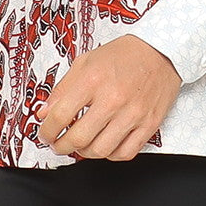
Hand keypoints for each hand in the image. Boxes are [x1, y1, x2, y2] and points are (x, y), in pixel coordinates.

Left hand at [36, 34, 180, 160]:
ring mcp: (133, 113)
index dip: (46, 130)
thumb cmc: (123, 55)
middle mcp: (113, 98)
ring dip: (84, 152)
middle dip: (61, 146)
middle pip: (78, 138)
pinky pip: (125, 153)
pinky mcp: (149, 124)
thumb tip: (44, 113)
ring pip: (100, 150)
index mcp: (93, 79)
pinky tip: (105, 144)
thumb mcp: (86, 61)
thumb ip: (63, 88)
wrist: (161, 51)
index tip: (45, 133)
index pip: (60, 115)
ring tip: (81, 144)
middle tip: (58, 144)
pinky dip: (110, 154)